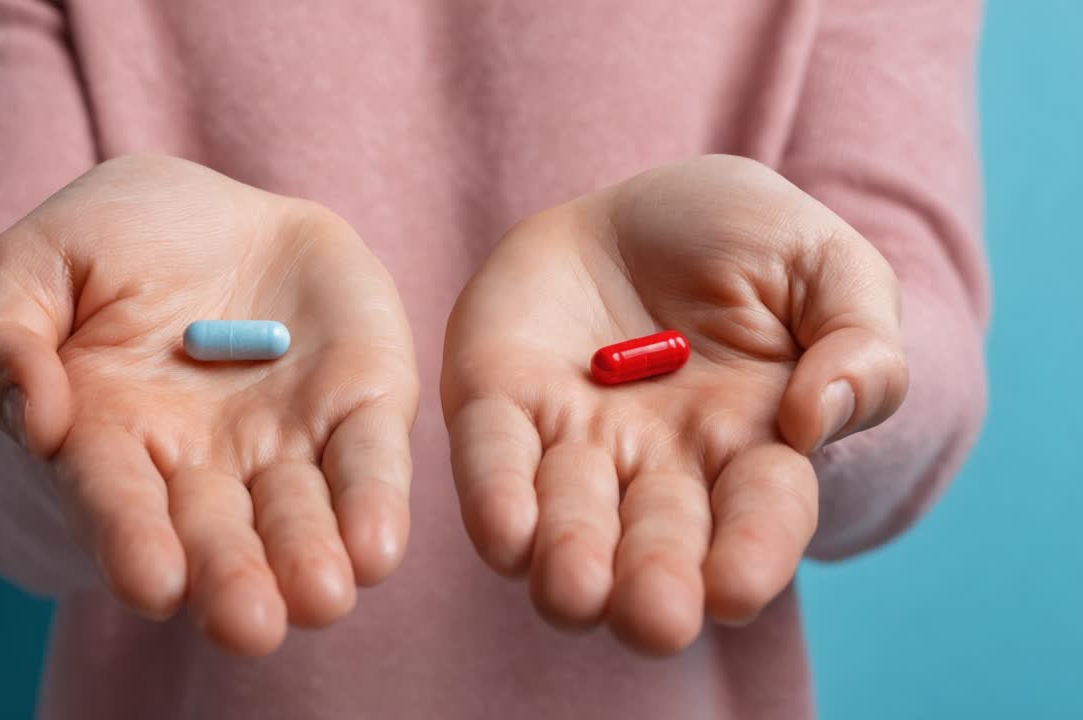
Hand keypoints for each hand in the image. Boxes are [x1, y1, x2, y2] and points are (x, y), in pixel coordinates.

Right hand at [0, 156, 417, 654]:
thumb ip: (5, 339)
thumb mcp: (31, 264)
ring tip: (323, 596)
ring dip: (310, 561)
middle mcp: (203, 465)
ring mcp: (286, 443)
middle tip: (250, 624)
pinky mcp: (361, 407)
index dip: (133, 540)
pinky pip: (370, 461)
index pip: (117, 501)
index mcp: (110, 442)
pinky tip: (377, 547)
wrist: (214, 212)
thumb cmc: (108, 246)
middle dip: (233, 580)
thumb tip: (34, 423)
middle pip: (217, 535)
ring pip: (300, 517)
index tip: (154, 583)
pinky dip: (375, 504)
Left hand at [441, 155, 905, 653]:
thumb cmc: (745, 243)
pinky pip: (493, 459)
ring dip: (570, 563)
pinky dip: (497, 499)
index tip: (732, 589)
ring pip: (569, 524)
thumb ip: (858, 341)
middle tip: (653, 619)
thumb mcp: (828, 266)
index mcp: (753, 444)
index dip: (750, 556)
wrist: (635, 207)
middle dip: (655, 587)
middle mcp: (659, 465)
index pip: (760, 518)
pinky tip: (507, 536)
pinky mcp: (498, 404)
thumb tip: (820, 419)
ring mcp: (574, 442)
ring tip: (575, 593)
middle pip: (658, 545)